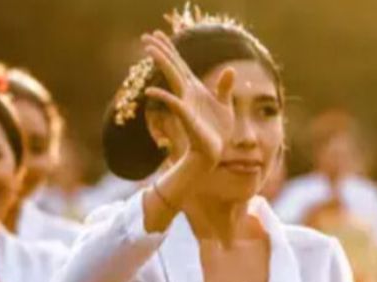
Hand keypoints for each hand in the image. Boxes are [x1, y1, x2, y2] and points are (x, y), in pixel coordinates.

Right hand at [141, 30, 235, 167]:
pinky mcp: (187, 117)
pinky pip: (174, 104)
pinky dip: (163, 96)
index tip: (158, 34)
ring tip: (149, 50)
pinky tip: (151, 90)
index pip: (180, 64)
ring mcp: (185, 103)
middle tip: (145, 36)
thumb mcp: (224, 104)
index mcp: (195, 88)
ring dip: (162, 63)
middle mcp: (187, 93)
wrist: (213, 152)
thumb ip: (225, 86)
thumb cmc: (217, 130)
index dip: (170, 48)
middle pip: (173, 66)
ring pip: (172, 78)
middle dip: (161, 51)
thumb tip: (230, 69)